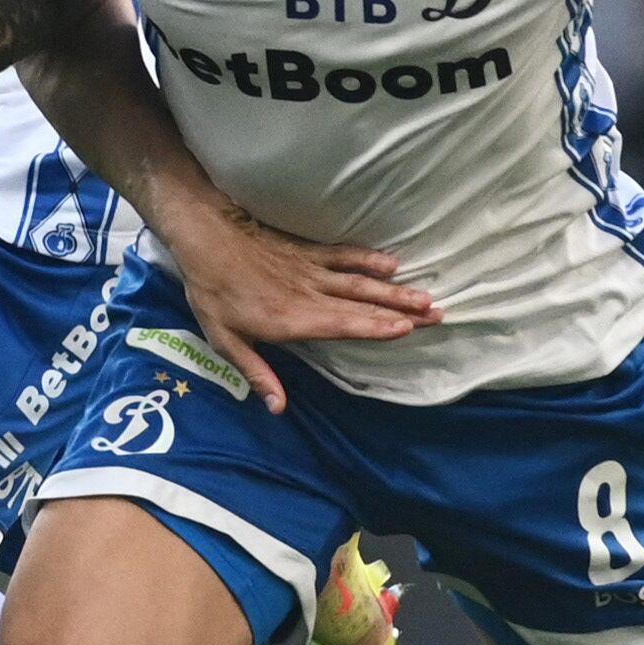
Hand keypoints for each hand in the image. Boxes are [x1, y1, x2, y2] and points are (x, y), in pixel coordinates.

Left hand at [161, 196, 437, 414]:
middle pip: (363, 304)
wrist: (206, 236)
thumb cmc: (212, 291)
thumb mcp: (224, 340)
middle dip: (402, 310)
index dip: (378, 327)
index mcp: (293, 319)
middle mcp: (310, 294)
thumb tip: (279, 407)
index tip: (408, 328)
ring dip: (394, 289)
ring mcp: (311, 270)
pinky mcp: (307, 252)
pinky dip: (369, 258)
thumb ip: (256, 372)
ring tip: (425, 295)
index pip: (345, 324)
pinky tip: (391, 262)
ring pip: (360, 281)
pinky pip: (344, 255)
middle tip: (437, 314)